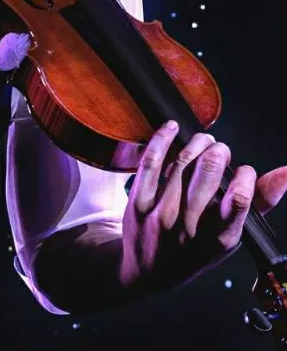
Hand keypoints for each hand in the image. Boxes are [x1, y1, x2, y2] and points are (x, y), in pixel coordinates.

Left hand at [121, 121, 286, 293]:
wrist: (147, 271)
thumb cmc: (196, 248)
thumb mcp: (232, 233)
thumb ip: (260, 201)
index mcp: (220, 239)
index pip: (240, 198)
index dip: (245, 175)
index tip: (243, 171)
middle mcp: (189, 228)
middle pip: (208, 172)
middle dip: (218, 151)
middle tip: (220, 150)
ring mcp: (161, 215)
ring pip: (182, 162)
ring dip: (196, 142)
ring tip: (204, 141)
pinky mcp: (138, 203)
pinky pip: (151, 162)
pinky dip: (163, 139)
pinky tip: (172, 128)